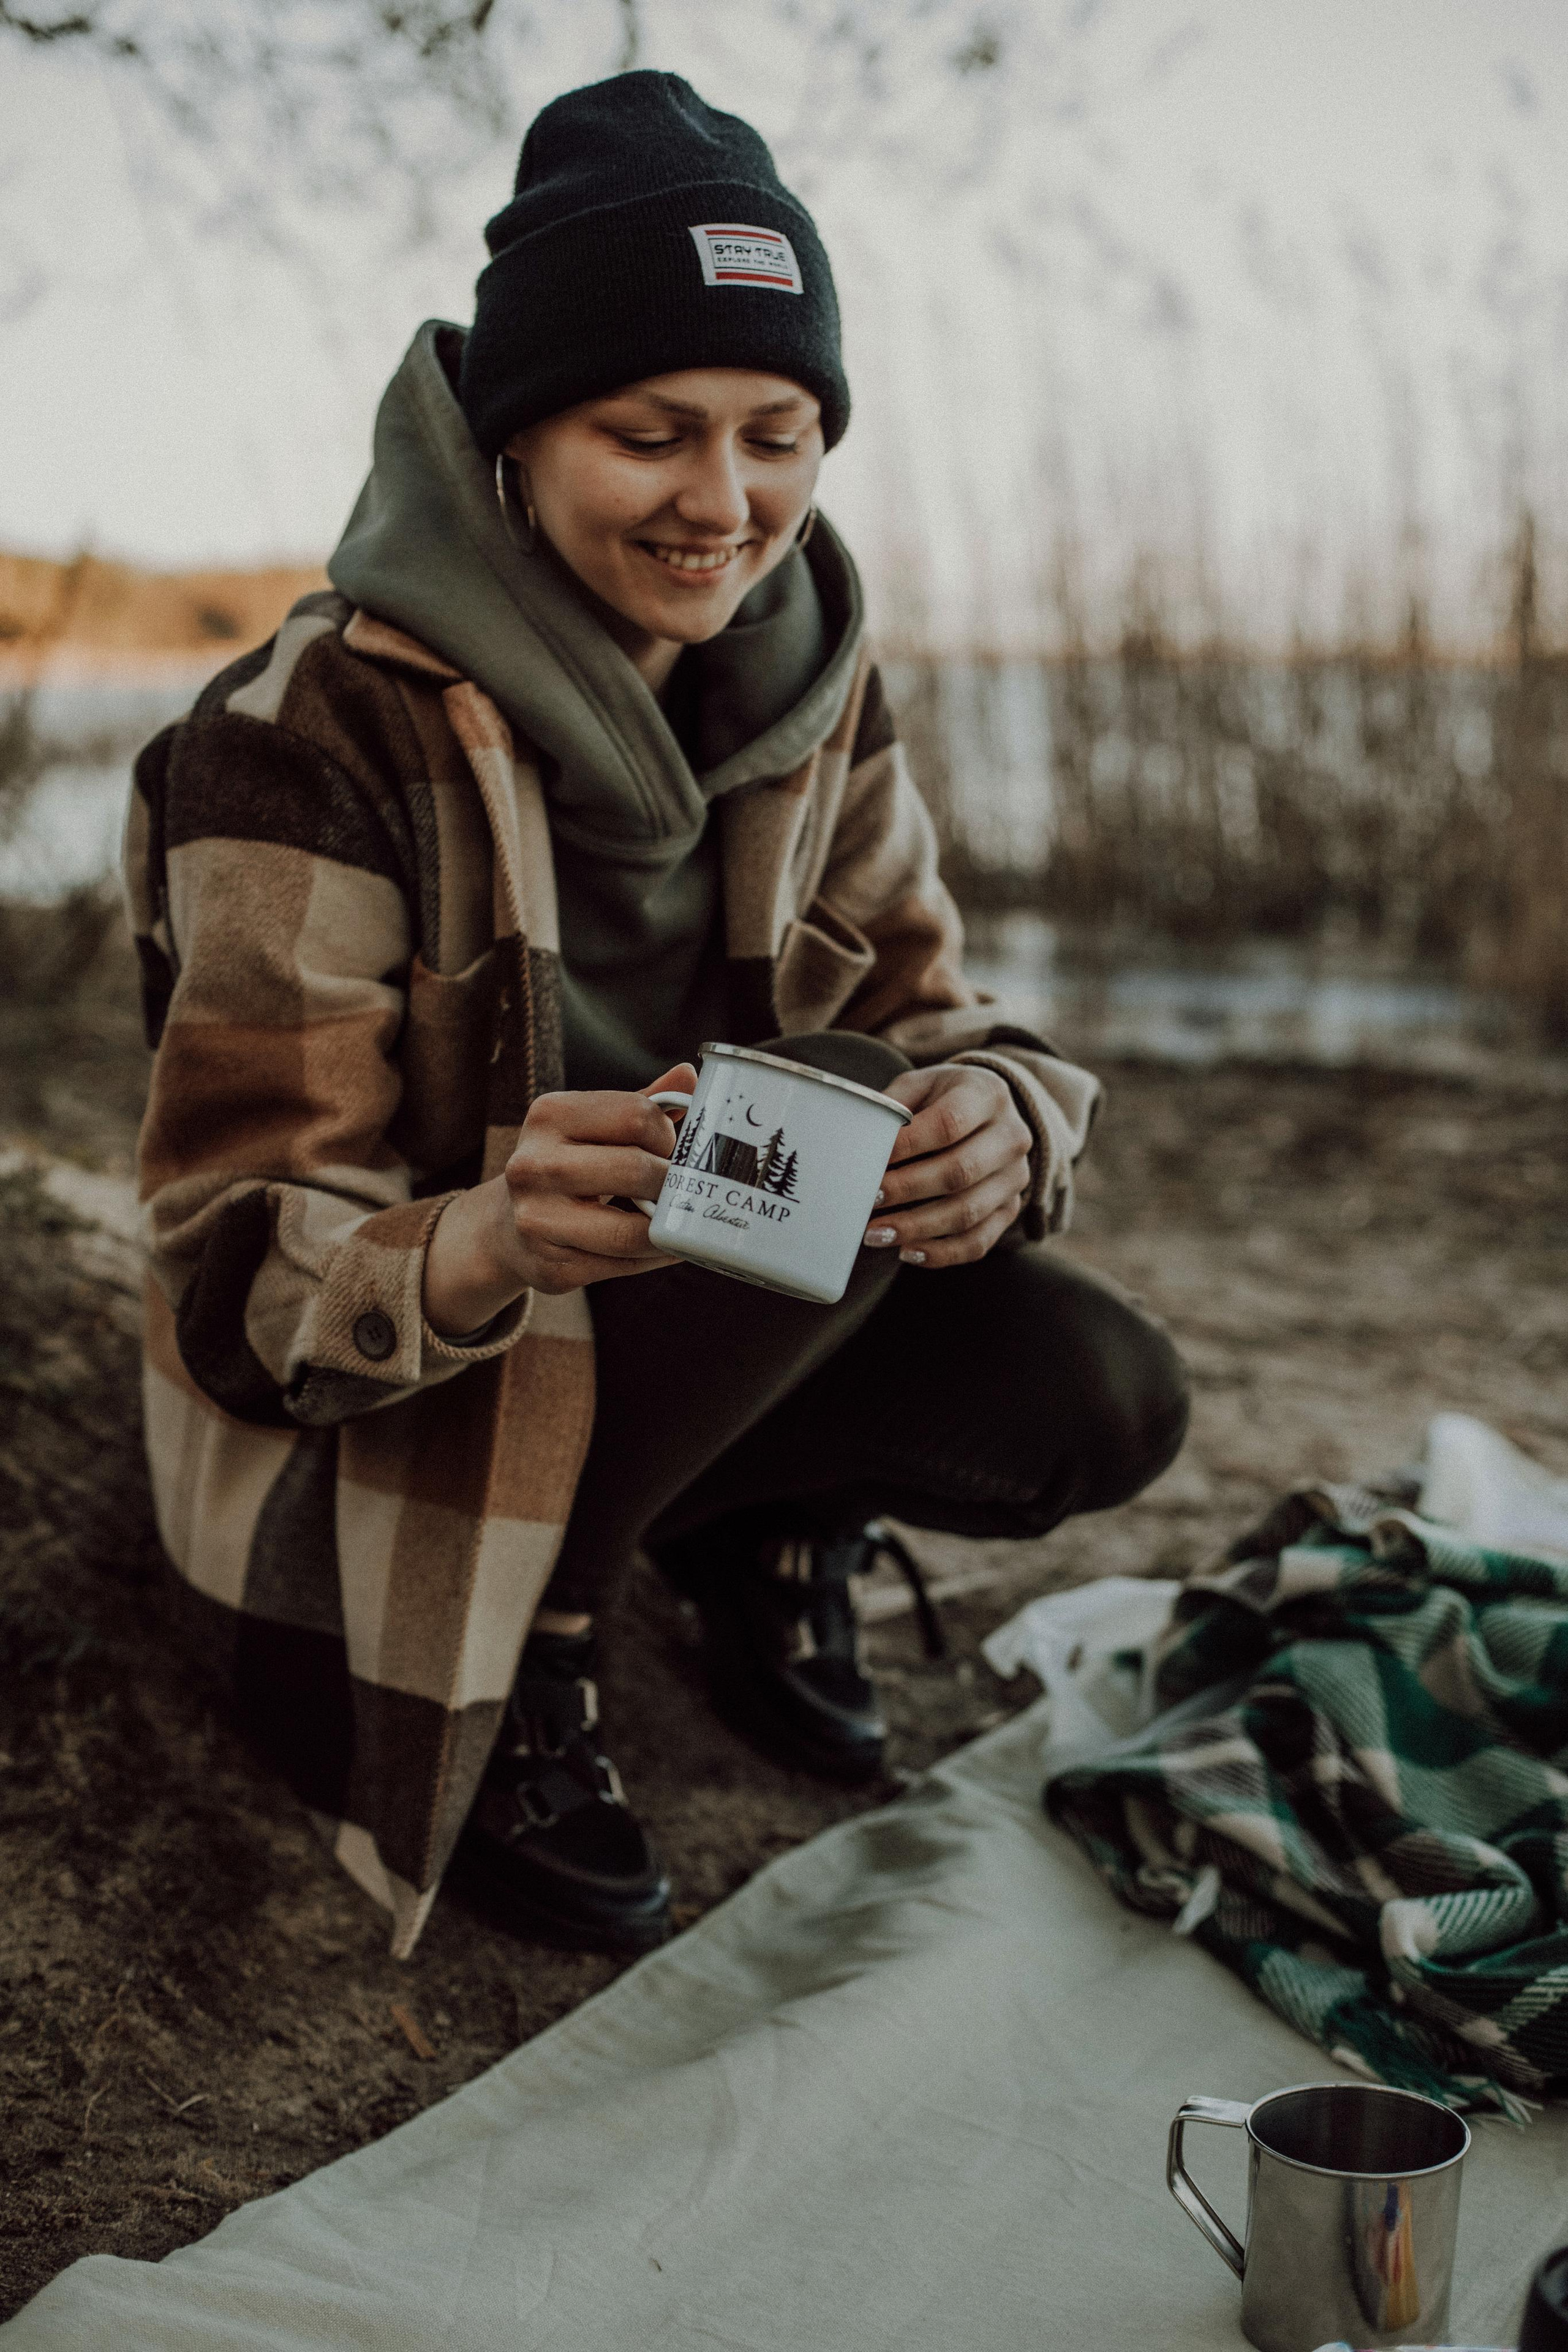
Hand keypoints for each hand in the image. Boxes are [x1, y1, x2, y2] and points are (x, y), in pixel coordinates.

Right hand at [422, 1064, 695, 1329]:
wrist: (506, 1226)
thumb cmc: (567, 1165)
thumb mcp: (593, 1125)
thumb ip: (641, 1103)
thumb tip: (689, 1075)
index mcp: (549, 1115)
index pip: (637, 1115)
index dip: (669, 1136)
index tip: (673, 1150)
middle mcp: (533, 1165)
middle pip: (636, 1170)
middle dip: (673, 1182)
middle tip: (686, 1187)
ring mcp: (537, 1220)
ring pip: (631, 1231)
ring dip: (668, 1228)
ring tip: (680, 1220)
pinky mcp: (551, 1267)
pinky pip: (624, 1266)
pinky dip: (654, 1257)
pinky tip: (660, 1246)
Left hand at [862, 1063, 1030, 1268]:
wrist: (989, 1114)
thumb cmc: (943, 1098)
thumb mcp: (920, 1086)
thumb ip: (893, 1108)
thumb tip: (858, 1146)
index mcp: (987, 1095)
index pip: (948, 1123)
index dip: (907, 1145)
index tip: (871, 1160)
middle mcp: (1011, 1137)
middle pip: (959, 1171)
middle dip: (907, 1190)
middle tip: (868, 1200)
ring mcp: (1015, 1177)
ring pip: (968, 1212)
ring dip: (917, 1228)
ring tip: (876, 1234)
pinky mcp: (1010, 1209)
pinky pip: (978, 1241)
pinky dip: (941, 1253)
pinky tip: (906, 1252)